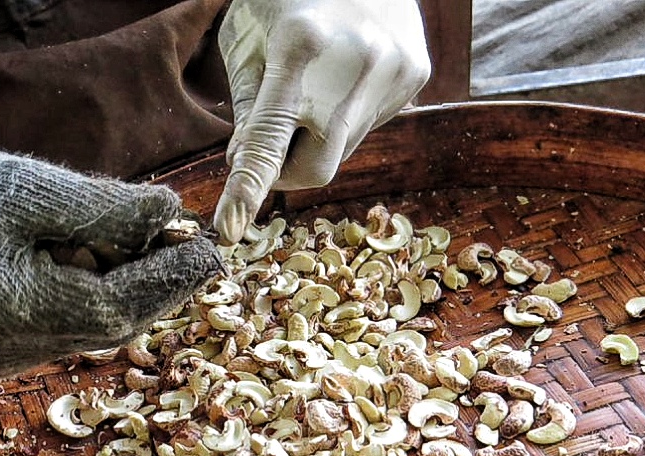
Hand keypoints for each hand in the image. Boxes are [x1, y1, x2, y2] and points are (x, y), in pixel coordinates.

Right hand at [0, 140, 221, 377]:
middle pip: (114, 325)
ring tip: (159, 247)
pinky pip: (75, 331)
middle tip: (200, 252)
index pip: (116, 304)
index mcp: (11, 308)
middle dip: (162, 287)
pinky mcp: (6, 354)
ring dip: (136, 292)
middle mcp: (9, 348)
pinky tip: (113, 264)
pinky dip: (104, 299)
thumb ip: (107, 208)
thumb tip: (172, 214)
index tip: (210, 250)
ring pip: (98, 331)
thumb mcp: (36, 189)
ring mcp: (5, 358)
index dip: (170, 279)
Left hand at [213, 0, 430, 243]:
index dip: (245, 189)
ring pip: (344, 149)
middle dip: (287, 169)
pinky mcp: (417, 74)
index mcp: (298, 48)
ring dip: (319, 135)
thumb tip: (245, 169)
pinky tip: (343, 75)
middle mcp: (355, 64)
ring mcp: (394, 71)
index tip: (228, 229)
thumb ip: (247, 107)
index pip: (266, 140)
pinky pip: (370, 126)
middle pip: (316, 168)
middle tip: (269, 143)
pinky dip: (346, 117)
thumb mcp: (247, 37)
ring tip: (315, 84)